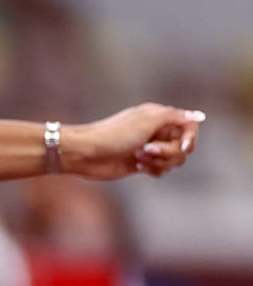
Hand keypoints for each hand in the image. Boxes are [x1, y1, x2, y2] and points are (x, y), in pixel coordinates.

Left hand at [67, 105, 204, 179]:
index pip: (189, 126)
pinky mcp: (142, 163)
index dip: (190, 138)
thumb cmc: (113, 135)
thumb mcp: (146, 121)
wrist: (86, 154)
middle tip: (145, 149)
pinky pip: (162, 170)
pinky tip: (137, 167)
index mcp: (158, 116)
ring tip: (138, 158)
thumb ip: (174, 117)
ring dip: (158, 161)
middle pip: (183, 147)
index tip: (183, 146)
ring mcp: (149, 148)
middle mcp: (156, 131)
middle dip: (168, 152)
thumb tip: (198, 116)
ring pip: (173, 160)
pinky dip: (154, 170)